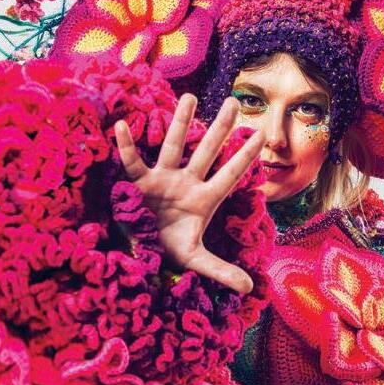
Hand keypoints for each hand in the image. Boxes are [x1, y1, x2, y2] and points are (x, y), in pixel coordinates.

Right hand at [114, 94, 264, 292]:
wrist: (142, 246)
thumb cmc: (171, 246)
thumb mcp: (196, 258)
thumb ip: (221, 270)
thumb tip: (247, 288)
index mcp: (204, 199)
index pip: (230, 174)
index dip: (245, 156)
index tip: (261, 134)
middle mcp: (186, 182)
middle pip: (206, 151)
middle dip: (221, 129)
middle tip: (236, 102)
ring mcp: (163, 179)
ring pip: (172, 146)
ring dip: (180, 122)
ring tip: (191, 96)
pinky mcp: (139, 183)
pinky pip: (133, 162)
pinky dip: (127, 146)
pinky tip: (122, 126)